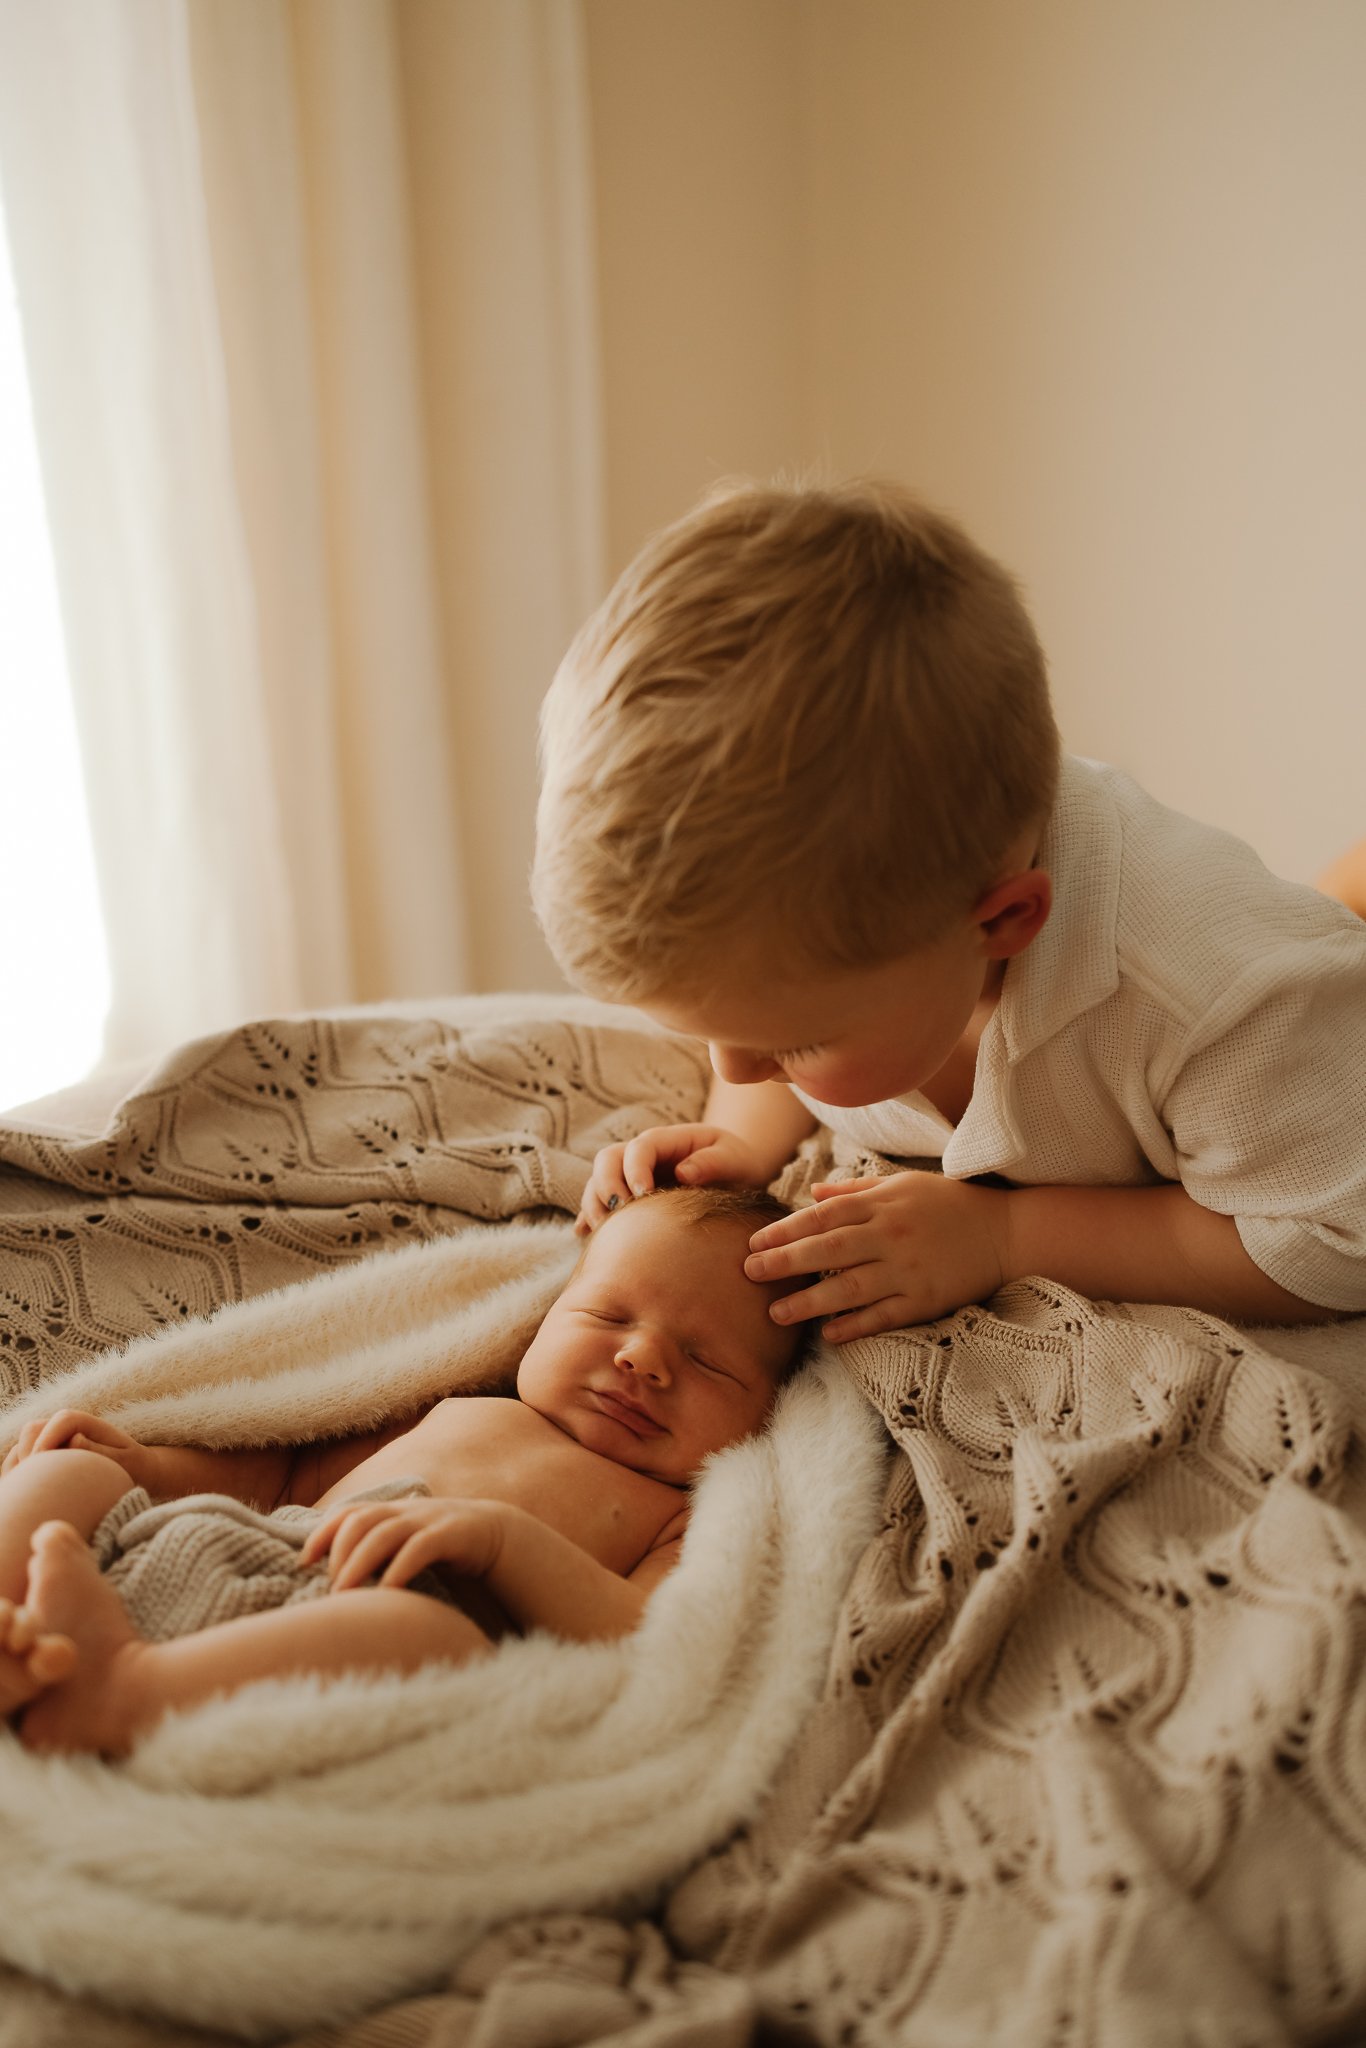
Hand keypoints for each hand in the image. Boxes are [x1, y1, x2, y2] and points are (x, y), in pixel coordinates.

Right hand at [2, 1408, 155, 1485]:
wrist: (135, 1474)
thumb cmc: (131, 1467)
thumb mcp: (124, 1461)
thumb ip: (99, 1451)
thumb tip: (74, 1440)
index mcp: (87, 1423)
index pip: (62, 1420)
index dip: (49, 1439)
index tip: (41, 1463)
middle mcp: (64, 1430)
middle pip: (33, 1430)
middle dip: (29, 1454)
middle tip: (35, 1484)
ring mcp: (50, 1443)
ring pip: (21, 1447)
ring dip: (21, 1468)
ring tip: (32, 1493)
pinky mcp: (41, 1459)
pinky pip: (17, 1463)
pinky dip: (17, 1477)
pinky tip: (26, 1497)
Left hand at [299, 1496, 507, 1590]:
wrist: (495, 1536)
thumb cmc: (439, 1548)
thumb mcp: (403, 1546)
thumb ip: (375, 1554)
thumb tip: (334, 1582)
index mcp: (391, 1512)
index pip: (348, 1513)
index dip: (322, 1533)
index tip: (305, 1562)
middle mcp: (405, 1511)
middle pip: (361, 1520)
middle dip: (338, 1551)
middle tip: (330, 1587)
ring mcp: (428, 1520)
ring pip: (384, 1533)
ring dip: (359, 1562)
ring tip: (344, 1593)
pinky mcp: (451, 1534)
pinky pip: (420, 1547)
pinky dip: (399, 1568)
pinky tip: (387, 1592)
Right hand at [576, 1124, 769, 1232]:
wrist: (735, 1176)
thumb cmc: (736, 1164)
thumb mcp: (734, 1158)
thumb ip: (713, 1162)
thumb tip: (683, 1173)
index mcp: (667, 1141)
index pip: (639, 1147)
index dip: (634, 1169)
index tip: (642, 1196)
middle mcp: (641, 1156)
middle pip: (607, 1160)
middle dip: (606, 1186)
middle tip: (618, 1216)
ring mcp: (629, 1176)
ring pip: (596, 1182)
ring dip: (595, 1205)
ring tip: (605, 1234)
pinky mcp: (626, 1198)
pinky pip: (598, 1204)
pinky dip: (588, 1218)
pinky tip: (584, 1235)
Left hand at [743, 1172, 1010, 1339]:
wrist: (1005, 1233)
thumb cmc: (950, 1204)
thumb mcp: (903, 1184)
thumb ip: (855, 1190)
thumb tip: (812, 1195)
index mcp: (883, 1204)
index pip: (823, 1217)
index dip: (785, 1230)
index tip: (754, 1243)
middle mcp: (891, 1236)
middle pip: (828, 1251)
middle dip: (785, 1262)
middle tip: (749, 1274)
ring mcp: (908, 1271)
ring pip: (850, 1289)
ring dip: (810, 1302)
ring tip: (777, 1313)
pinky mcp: (926, 1300)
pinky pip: (883, 1316)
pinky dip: (855, 1326)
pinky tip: (828, 1334)